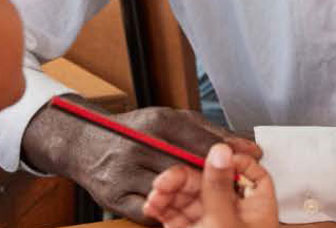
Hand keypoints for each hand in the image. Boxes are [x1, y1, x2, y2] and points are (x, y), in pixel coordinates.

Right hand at [20, 102, 261, 221]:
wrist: (84, 144)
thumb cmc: (136, 131)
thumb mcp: (172, 122)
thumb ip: (210, 133)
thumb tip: (248, 147)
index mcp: (156, 122)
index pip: (199, 142)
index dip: (227, 155)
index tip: (251, 161)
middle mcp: (138, 145)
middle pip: (187, 169)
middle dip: (213, 181)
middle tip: (236, 191)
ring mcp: (124, 172)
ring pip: (170, 193)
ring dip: (193, 202)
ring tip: (210, 204)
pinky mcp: (114, 197)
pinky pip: (150, 212)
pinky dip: (168, 214)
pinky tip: (181, 211)